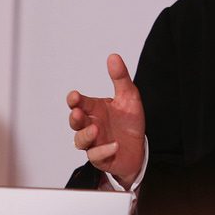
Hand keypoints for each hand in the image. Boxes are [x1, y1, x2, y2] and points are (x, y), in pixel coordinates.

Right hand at [66, 54, 145, 187]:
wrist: (140, 147)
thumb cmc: (129, 122)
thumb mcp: (129, 97)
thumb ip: (120, 78)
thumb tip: (113, 56)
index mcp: (95, 110)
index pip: (79, 103)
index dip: (75, 100)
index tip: (75, 96)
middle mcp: (91, 125)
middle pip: (75, 122)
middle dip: (75, 117)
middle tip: (78, 112)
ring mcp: (95, 142)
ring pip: (81, 141)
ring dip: (86, 135)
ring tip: (95, 129)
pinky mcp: (102, 157)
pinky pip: (97, 156)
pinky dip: (104, 151)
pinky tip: (114, 145)